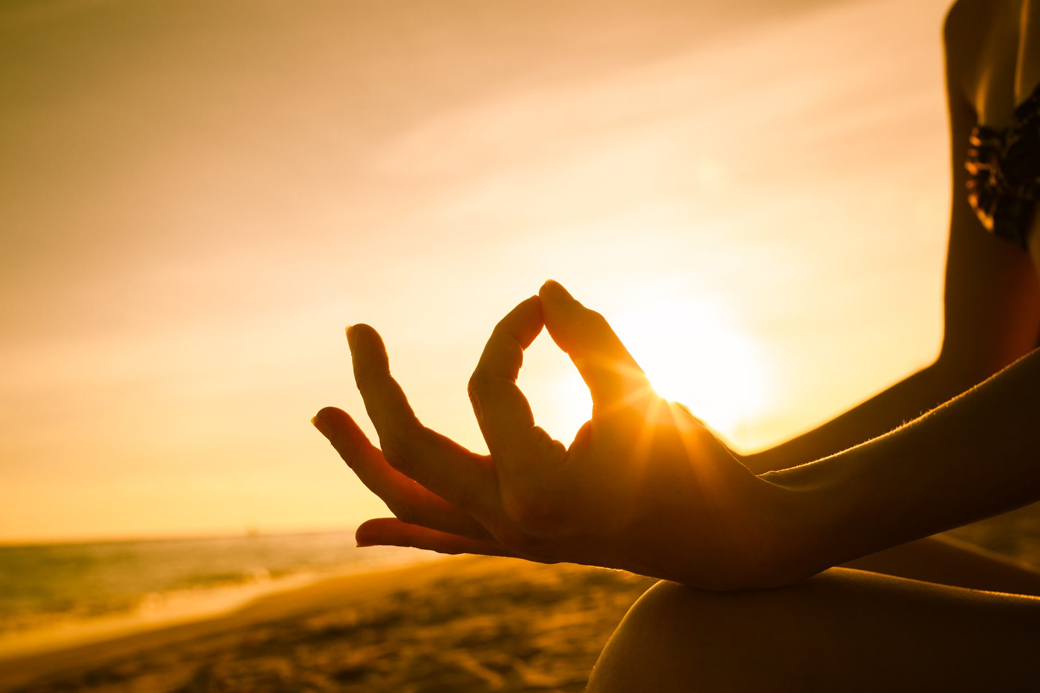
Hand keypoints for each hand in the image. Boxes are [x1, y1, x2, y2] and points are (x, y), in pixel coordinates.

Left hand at [313, 282, 792, 589]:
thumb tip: (542, 291)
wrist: (726, 540)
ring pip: (413, 501)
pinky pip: (445, 538)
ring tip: (321, 417)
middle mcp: (510, 523)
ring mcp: (508, 541)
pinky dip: (404, 523)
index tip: (541, 308)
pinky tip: (366, 525)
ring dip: (363, 458)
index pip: (490, 389)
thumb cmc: (693, 460)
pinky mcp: (518, 544)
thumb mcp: (641, 390)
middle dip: (376, 388)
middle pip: (410, 451)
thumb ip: (589, 339)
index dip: (509, 334)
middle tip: (356, 332)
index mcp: (540, 488)